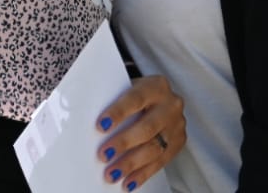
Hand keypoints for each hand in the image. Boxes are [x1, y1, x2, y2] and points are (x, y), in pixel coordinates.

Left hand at [96, 74, 184, 188]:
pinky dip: (143, 174)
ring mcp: (177, 125)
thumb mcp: (127, 90)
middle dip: (124, 143)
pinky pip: (161, 162)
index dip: (118, 112)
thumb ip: (114, 102)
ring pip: (155, 148)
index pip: (136, 98)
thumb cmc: (136, 96)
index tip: (101, 125)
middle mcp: (170, 104)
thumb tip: (88, 124)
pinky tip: (129, 181)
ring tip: (112, 173)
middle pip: (147, 127)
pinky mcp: (179, 142)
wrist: (158, 99)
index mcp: (156, 86)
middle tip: (104, 154)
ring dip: (131, 164)